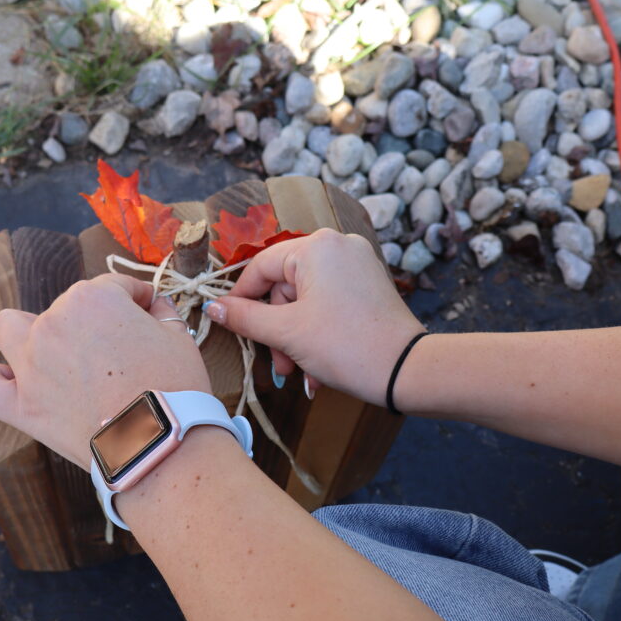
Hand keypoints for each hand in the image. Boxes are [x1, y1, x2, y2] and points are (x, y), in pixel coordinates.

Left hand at [0, 274, 211, 469]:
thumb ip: (161, 311)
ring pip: (9, 328)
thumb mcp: (179, 337)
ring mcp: (31, 364)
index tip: (148, 315)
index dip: (137, 300)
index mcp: (94, 299)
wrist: (160, 443)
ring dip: (28, 334)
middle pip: (68, 307)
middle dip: (93, 322)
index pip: (116, 286)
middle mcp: (54, 323)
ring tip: (56, 355)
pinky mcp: (21, 406)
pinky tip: (9, 384)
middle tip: (121, 350)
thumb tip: (151, 305)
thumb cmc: (174, 387)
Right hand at [205, 229, 424, 405]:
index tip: (230, 326)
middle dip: (278, 331)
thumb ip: (245, 317)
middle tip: (278, 366)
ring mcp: (357, 264)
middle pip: (285, 286)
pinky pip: (328, 303)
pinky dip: (317, 331)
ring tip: (299, 374)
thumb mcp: (286, 333)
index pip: (261, 267)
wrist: (406, 370)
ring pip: (306, 300)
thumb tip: (213, 307)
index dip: (241, 299)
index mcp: (316, 246)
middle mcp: (338, 246)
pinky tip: (316, 367)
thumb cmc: (346, 346)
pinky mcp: (368, 284)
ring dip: (296, 338)